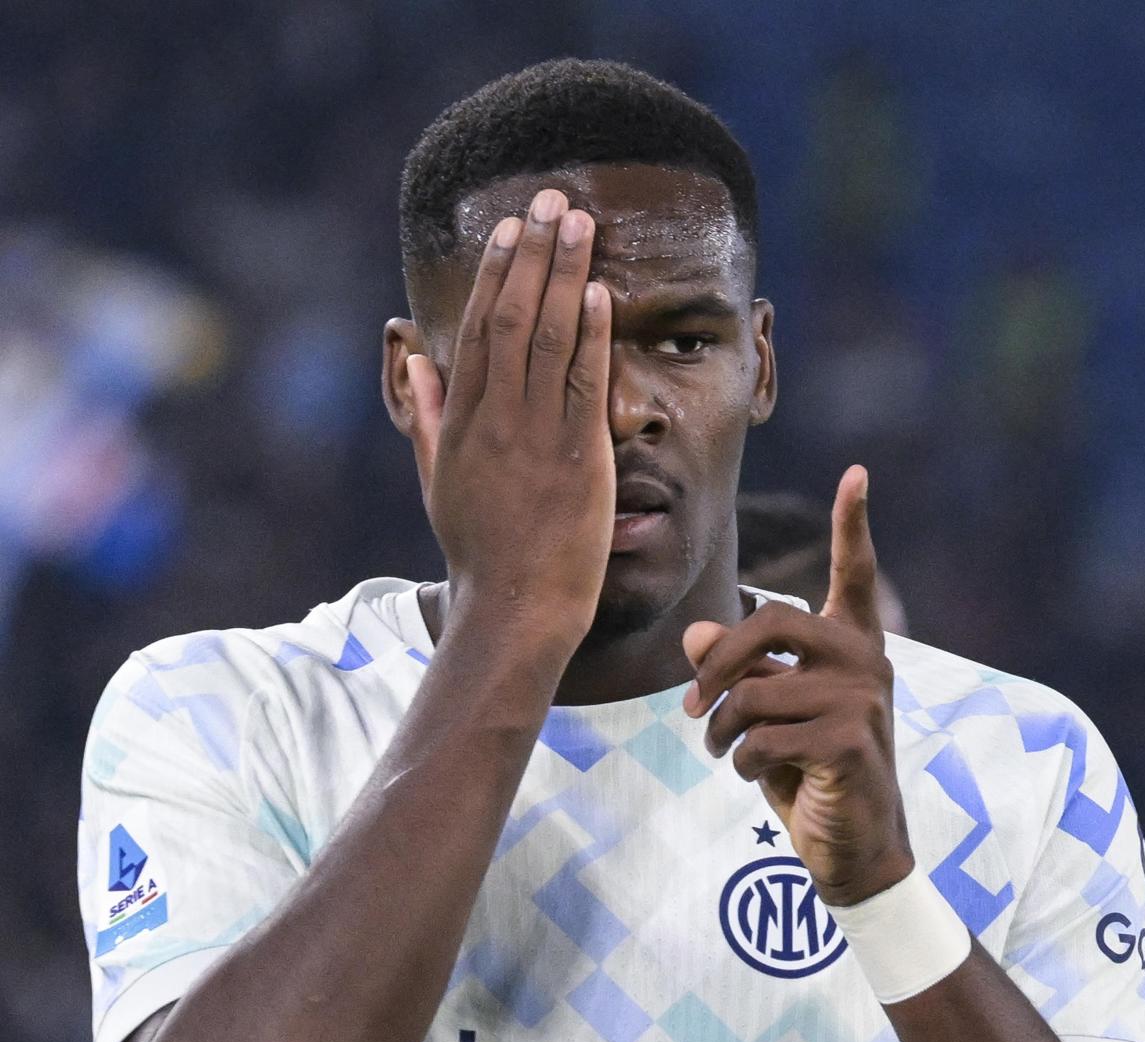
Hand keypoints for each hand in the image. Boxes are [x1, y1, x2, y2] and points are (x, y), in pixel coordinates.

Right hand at [406, 189, 615, 658]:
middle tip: (550, 199)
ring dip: (566, 272)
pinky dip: (591, 333)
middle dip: (532, 253)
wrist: (515, 606)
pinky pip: (583, 382)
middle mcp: (496, 420)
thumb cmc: (480, 552)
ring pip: (549, 337)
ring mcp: (536, 437)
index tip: (510, 228)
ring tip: (579, 222)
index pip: (479, 330)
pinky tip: (598, 290)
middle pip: (512, 317)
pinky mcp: (576, 458)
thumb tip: (415, 361)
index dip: (496, 273)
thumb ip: (426, 416)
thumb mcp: (438, 481)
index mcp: (462, 423)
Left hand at [682, 467, 913, 905]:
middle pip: (772, 620)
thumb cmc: (810, 780)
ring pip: (755, 691)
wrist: (854, 852)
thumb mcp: (768, 721)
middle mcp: (867, 664)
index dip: (853, 525)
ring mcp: (863, 701)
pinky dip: (739, 762)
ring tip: (721, 752)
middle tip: (695, 708)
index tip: (857, 474)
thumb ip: (740, 675)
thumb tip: (695, 634)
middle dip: (720, 662)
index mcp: (853, 649)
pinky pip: (763, 737)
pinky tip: (751, 776)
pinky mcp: (850, 742)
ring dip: (721, 730)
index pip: (855, 577)